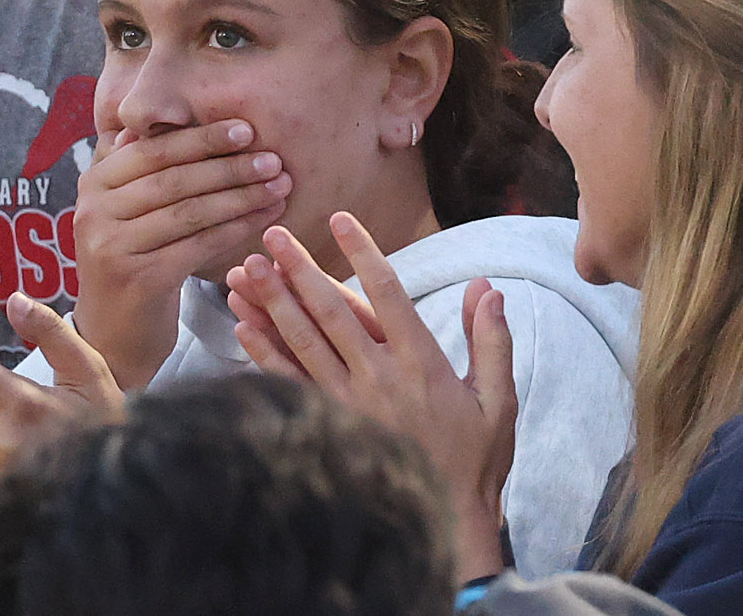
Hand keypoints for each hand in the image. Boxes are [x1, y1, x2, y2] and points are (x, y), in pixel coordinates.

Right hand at [70, 119, 291, 389]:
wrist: (112, 333)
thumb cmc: (133, 258)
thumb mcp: (128, 209)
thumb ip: (144, 167)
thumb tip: (172, 114)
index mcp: (94, 182)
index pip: (154, 149)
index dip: (201, 138)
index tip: (246, 129)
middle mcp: (94, 211)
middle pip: (174, 179)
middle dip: (229, 167)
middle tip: (273, 160)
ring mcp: (111, 246)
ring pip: (189, 212)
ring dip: (240, 197)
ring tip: (279, 186)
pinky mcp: (136, 278)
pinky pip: (198, 245)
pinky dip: (235, 229)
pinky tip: (264, 219)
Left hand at [226, 214, 516, 584]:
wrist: (446, 522)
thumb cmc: (476, 459)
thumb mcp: (499, 400)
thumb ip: (493, 340)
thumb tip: (488, 286)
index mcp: (421, 362)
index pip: (386, 292)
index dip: (362, 251)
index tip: (341, 218)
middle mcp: (379, 377)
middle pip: (331, 310)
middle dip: (299, 268)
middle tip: (272, 234)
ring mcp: (349, 404)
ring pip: (302, 342)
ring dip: (272, 303)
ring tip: (247, 270)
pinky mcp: (330, 426)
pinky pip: (289, 383)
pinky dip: (264, 353)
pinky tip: (243, 327)